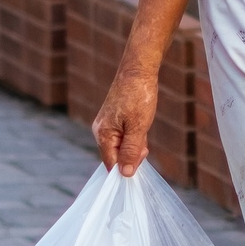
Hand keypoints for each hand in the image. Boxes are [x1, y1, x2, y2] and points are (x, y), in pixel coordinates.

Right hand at [93, 59, 159, 175]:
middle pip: (116, 156)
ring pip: (121, 146)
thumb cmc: (138, 97)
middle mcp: (100, 131)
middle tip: (144, 139)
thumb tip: (125, 174)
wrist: (138, 71)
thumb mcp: (138, 127)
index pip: (111, 164)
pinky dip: (134, 135)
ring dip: (135, 144)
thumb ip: (130, 151)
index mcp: (103, 134)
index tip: (142, 155)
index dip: (127, 166)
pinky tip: (140, 125)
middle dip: (133, 154)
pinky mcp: (113, 120)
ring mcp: (106, 125)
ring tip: (142, 127)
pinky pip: (123, 137)